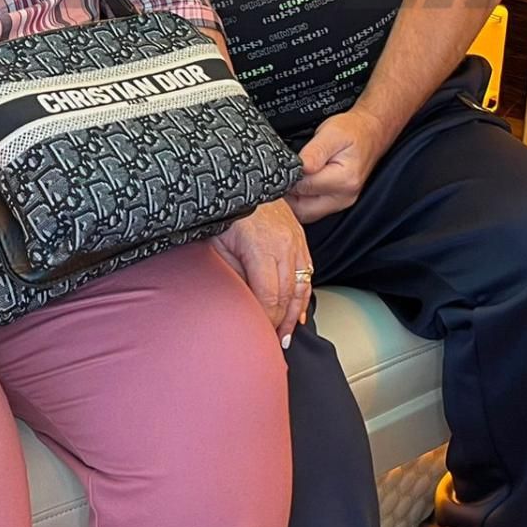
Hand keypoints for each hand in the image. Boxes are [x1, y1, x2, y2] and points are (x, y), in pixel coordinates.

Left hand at [212, 199, 313, 347]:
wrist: (243, 181)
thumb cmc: (225, 212)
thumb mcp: (218, 245)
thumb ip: (232, 274)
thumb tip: (242, 302)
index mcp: (261, 249)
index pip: (269, 297)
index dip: (266, 320)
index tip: (260, 336)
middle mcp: (284, 246)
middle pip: (287, 295)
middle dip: (281, 323)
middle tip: (275, 344)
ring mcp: (296, 242)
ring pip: (301, 286)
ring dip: (295, 314)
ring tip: (288, 335)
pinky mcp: (300, 238)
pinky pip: (308, 272)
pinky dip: (304, 295)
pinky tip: (299, 312)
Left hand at [290, 107, 391, 224]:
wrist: (370, 133)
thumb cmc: (352, 131)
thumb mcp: (332, 133)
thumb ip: (314, 152)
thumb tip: (297, 168)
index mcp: (344, 180)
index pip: (303, 187)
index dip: (288, 177)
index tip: (283, 165)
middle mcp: (344, 197)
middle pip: (302, 209)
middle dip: (287, 194)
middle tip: (283, 174)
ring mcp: (341, 202)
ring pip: (306, 213)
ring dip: (293, 200)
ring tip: (292, 177)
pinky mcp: (337, 203)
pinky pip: (312, 210)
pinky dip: (301, 200)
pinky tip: (300, 184)